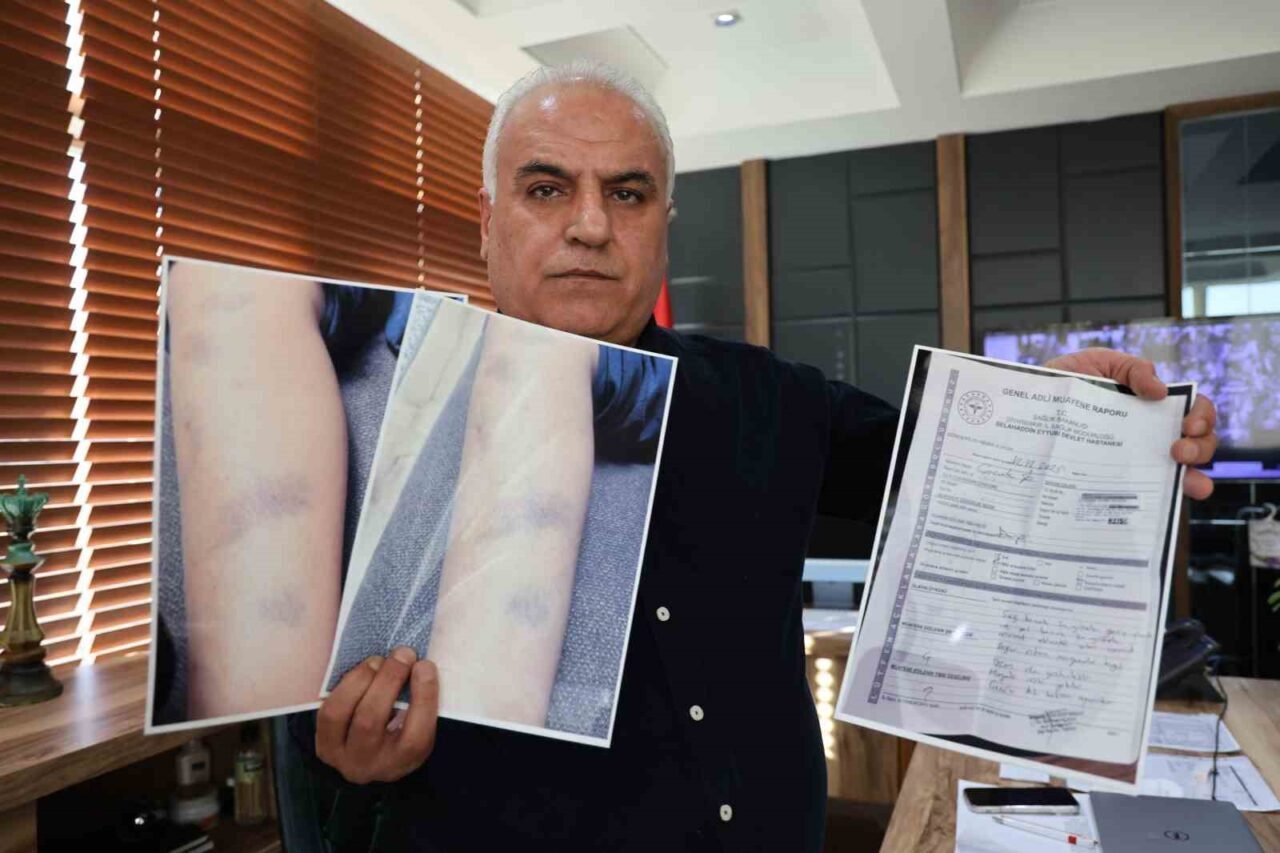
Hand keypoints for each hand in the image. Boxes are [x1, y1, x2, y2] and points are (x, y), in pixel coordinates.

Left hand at [316, 646, 439, 783]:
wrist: (369, 761)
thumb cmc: (402, 735)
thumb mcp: (418, 726)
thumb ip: (420, 700)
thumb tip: (417, 663)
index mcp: (405, 761)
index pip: (416, 735)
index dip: (422, 696)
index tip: (424, 665)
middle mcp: (371, 764)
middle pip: (370, 720)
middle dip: (387, 679)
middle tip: (402, 653)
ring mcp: (341, 757)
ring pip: (339, 713)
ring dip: (360, 679)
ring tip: (378, 661)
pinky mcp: (323, 745)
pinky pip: (327, 710)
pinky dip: (345, 684)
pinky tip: (362, 671)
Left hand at [1043, 347, 1217, 499]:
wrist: (1031, 405)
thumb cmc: (1067, 380)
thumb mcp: (1098, 362)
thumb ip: (1131, 368)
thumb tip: (1161, 390)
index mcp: (1153, 404)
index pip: (1194, 410)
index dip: (1202, 417)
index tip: (1188, 426)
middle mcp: (1154, 433)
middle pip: (1199, 442)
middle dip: (1200, 447)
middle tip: (1179, 450)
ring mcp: (1139, 458)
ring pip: (1184, 471)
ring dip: (1193, 475)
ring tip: (1180, 472)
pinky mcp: (1120, 479)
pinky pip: (1149, 493)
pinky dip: (1166, 498)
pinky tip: (1169, 502)